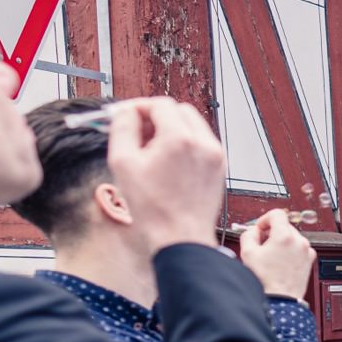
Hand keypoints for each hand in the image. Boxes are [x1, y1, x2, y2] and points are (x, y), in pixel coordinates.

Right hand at [108, 98, 229, 254]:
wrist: (181, 237)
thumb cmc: (152, 207)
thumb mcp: (123, 162)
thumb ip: (123, 128)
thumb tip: (126, 112)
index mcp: (180, 138)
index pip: (160, 104)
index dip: (139, 107)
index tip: (126, 115)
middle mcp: (204, 143)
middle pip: (179, 110)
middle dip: (156, 115)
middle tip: (137, 130)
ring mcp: (215, 156)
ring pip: (192, 125)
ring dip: (171, 129)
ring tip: (151, 151)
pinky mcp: (219, 168)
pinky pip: (201, 144)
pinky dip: (184, 144)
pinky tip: (167, 163)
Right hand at [239, 208, 315, 297]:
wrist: (281, 298)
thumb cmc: (267, 279)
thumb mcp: (248, 253)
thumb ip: (248, 234)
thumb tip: (252, 230)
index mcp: (285, 236)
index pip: (277, 214)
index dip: (265, 219)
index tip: (261, 228)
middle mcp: (299, 241)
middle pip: (285, 225)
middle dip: (272, 231)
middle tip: (262, 243)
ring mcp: (306, 251)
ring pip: (292, 237)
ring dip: (281, 241)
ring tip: (271, 255)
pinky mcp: (309, 259)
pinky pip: (298, 248)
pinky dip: (290, 250)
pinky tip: (280, 260)